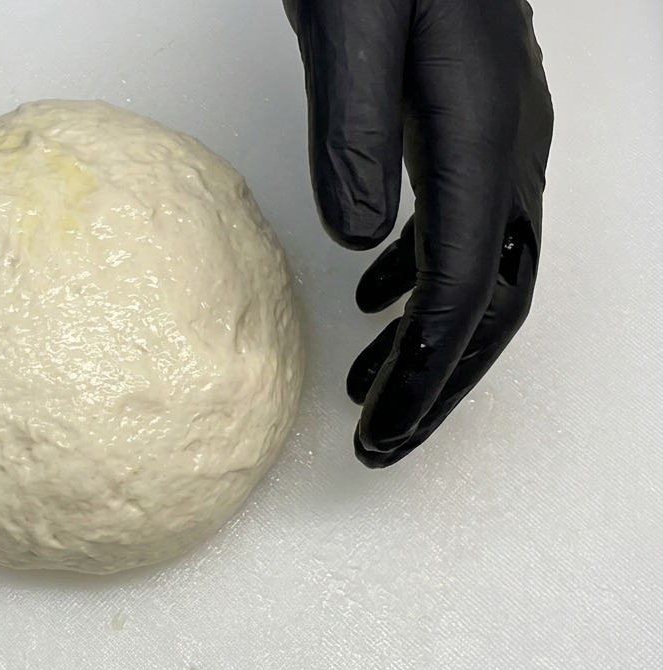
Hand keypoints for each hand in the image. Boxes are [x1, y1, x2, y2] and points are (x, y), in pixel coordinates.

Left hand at [283, 0, 553, 466]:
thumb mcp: (349, 25)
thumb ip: (356, 131)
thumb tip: (361, 244)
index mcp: (481, 132)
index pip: (467, 290)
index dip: (425, 375)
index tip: (378, 433)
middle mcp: (509, 141)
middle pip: (494, 299)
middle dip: (440, 381)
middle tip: (382, 440)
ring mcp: (500, 129)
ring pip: (486, 266)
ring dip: (434, 339)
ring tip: (374, 385)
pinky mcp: (468, 116)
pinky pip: (466, 223)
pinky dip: (424, 277)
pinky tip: (374, 295)